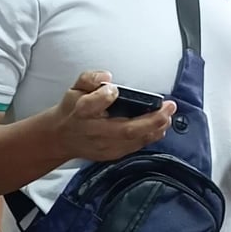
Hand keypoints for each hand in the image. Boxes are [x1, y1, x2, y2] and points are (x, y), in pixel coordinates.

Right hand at [52, 70, 175, 162]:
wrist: (62, 138)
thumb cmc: (72, 110)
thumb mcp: (75, 88)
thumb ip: (89, 79)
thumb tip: (107, 77)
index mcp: (81, 112)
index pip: (92, 105)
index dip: (105, 96)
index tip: (113, 89)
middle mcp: (94, 131)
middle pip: (125, 129)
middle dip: (152, 119)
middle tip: (169, 107)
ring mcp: (104, 146)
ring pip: (135, 141)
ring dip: (156, 128)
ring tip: (168, 116)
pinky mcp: (111, 154)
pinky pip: (135, 146)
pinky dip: (150, 136)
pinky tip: (160, 126)